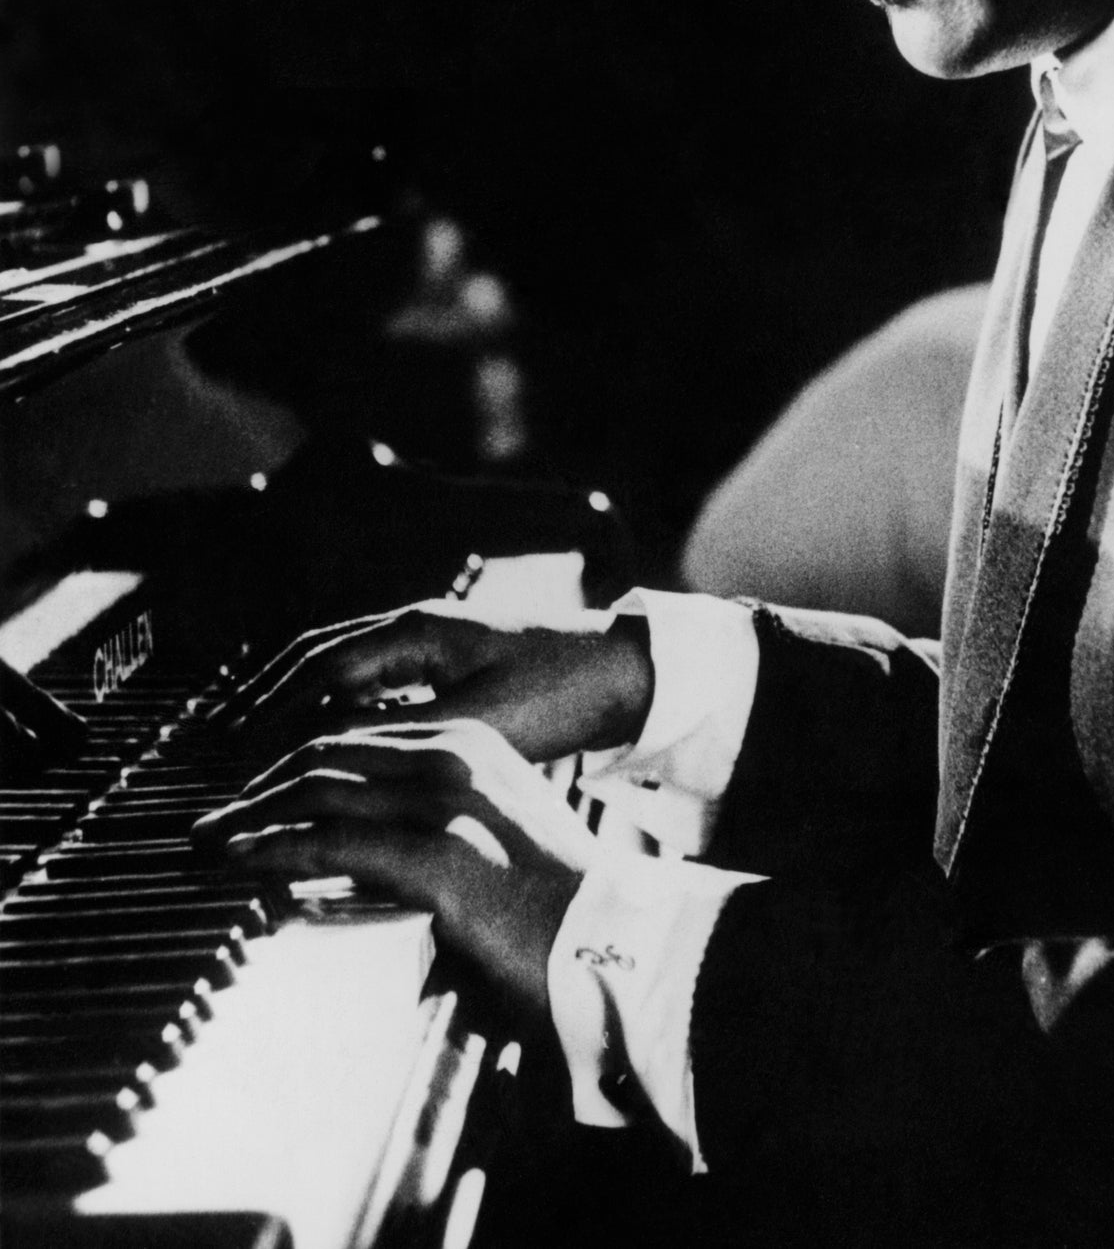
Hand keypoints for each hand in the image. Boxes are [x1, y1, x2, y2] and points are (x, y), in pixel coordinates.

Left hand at [193, 718, 595, 1013]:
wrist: (620, 938)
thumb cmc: (565, 909)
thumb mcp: (499, 839)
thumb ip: (439, 833)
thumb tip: (379, 867)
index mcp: (472, 746)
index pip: (358, 737)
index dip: (294, 763)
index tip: (254, 794)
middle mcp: (454, 756)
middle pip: (327, 751)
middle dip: (259, 784)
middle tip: (215, 820)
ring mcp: (443, 801)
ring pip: (317, 786)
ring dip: (248, 815)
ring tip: (208, 844)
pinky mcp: (434, 855)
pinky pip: (328, 841)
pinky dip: (269, 848)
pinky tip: (239, 862)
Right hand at [212, 604, 653, 762]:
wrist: (625, 671)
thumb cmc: (560, 689)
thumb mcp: (477, 720)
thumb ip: (402, 733)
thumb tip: (329, 751)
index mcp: (416, 632)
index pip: (319, 671)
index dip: (272, 713)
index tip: (237, 752)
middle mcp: (415, 626)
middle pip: (316, 658)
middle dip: (266, 699)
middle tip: (224, 744)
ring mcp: (432, 641)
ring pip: (341, 665)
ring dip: (296, 699)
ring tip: (256, 742)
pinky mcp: (450, 663)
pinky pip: (370, 677)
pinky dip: (334, 704)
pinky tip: (325, 740)